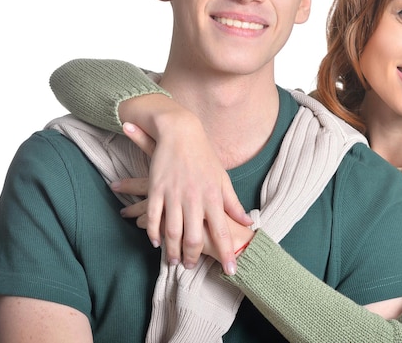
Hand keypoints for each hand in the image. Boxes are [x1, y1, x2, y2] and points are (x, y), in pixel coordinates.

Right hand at [113, 95, 252, 274]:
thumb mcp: (222, 178)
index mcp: (213, 196)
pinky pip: (154, 218)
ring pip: (172, 232)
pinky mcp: (156, 189)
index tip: (232, 270)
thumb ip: (233, 203)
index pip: (222, 231)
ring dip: (172, 250)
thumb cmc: (204, 156)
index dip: (227, 252)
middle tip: (191, 266)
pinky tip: (155, 242)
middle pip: (194, 237)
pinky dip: (153, 233)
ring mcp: (174, 194)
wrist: (181, 132)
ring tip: (174, 260)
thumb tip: (248, 221)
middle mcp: (194, 198)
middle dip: (193, 256)